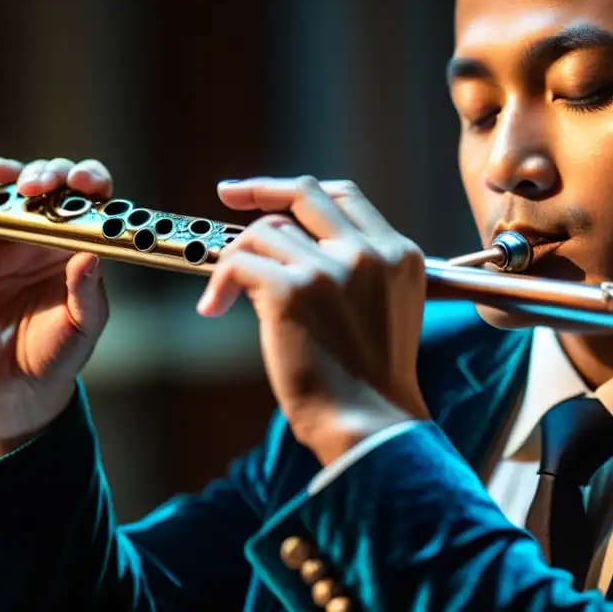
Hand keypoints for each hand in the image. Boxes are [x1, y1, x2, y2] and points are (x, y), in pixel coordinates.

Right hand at [0, 157, 111, 466]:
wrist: (13, 386)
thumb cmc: (58, 354)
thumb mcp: (83, 327)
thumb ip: (87, 293)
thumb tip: (90, 255)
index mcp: (82, 246)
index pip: (94, 201)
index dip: (92, 182)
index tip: (87, 184)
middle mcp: (49, 236)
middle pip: (55, 186)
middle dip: (53, 173)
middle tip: (46, 185)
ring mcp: (12, 241)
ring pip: (16, 192)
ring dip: (19, 176)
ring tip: (21, 185)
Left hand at [196, 176, 429, 464]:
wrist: (370, 425)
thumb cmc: (368, 382)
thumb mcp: (384, 309)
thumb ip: (354, 269)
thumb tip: (286, 243)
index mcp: (398, 254)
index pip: (346, 197)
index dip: (300, 191)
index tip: (269, 194)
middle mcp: (368, 253)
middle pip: (305, 193)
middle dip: (260, 188)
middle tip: (228, 193)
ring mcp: (331, 269)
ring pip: (265, 233)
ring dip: (237, 260)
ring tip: (226, 296)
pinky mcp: (292, 290)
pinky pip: (240, 262)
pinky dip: (219, 282)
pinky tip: (214, 307)